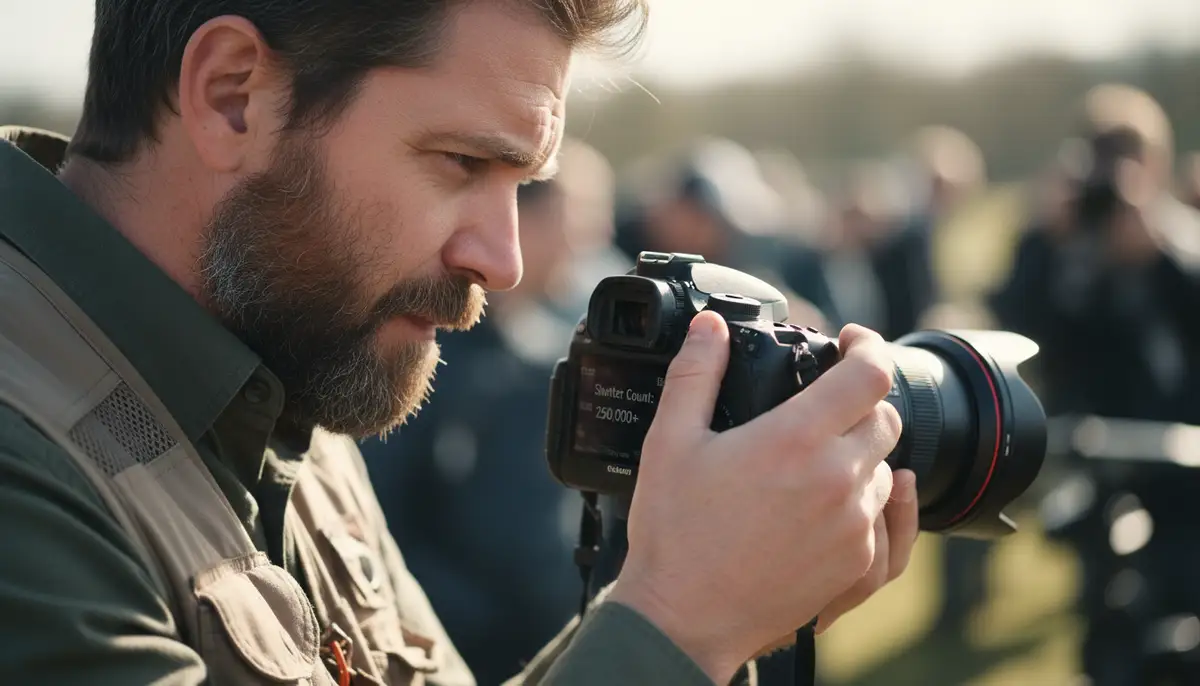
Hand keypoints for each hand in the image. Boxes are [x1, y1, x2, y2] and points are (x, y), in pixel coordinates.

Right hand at [607, 314, 911, 684]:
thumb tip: (709, 327)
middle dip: (859, 401)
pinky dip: (864, 505)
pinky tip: (831, 505)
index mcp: (796, 440)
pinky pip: (883, 521)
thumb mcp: (670, 441)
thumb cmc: (675, 532)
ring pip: (886, 470)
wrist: (685, 619)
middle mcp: (837, 480)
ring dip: (860, 455)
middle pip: (885, 418)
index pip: (869, 374)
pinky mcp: (856, 565)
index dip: (868, 346)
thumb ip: (695, 374)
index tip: (851, 341)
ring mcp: (853, 527)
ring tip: (813, 463)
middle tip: (821, 406)